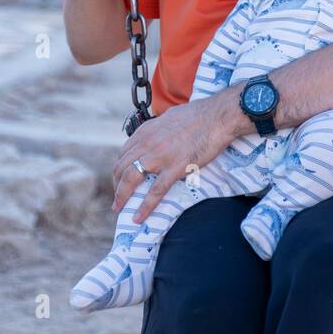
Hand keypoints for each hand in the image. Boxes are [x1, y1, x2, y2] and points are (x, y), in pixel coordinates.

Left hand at [112, 91, 238, 222]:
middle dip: (116, 186)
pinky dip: (144, 206)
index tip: (120, 180)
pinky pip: (155, 191)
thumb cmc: (197, 116)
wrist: (216, 116)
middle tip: (118, 198)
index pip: (123, 154)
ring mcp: (159, 156)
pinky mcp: (175, 168)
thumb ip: (157, 131)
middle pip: (121, 168)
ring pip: (131, 179)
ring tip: (119, 209)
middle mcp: (147, 143)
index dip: (119, 170)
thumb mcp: (167, 118)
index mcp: (145, 131)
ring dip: (121, 197)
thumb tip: (155, 138)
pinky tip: (138, 217)